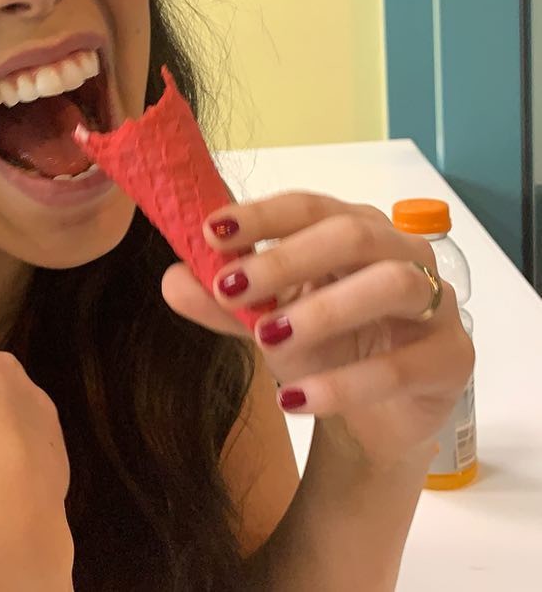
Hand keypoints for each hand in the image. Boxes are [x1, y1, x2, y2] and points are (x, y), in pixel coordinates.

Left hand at [161, 191, 475, 467]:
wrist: (374, 417)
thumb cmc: (323, 346)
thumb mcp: (263, 322)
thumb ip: (223, 303)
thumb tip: (172, 281)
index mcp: (353, 228)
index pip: (308, 206)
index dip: (260, 215)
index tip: (210, 231)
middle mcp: (400, 251)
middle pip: (351, 234)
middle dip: (285, 258)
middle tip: (229, 288)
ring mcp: (435, 303)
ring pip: (390, 284)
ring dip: (323, 309)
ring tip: (266, 339)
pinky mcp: (451, 358)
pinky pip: (402, 366)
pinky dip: (344, 383)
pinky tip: (295, 400)